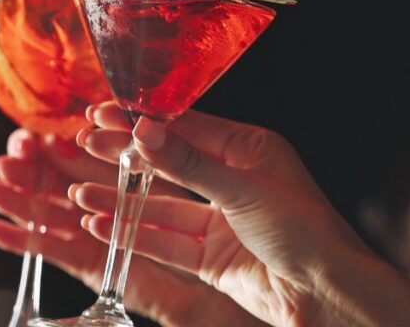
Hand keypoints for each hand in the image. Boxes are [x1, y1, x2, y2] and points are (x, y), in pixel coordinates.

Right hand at [78, 101, 409, 326]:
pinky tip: (102, 226)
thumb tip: (145, 130)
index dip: (141, 121)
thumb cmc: (306, 231)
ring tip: (81, 195)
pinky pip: (164, 241)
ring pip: (159, 205)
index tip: (102, 114)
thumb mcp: (242, 189)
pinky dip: (132, 233)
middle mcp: (232, 180)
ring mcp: (220, 220)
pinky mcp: (211, 257)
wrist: (328, 295)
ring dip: (120, 200)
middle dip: (123, 157)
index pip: (184, 127)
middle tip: (83, 145)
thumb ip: (188, 163)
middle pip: (166, 164)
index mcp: (248, 149)